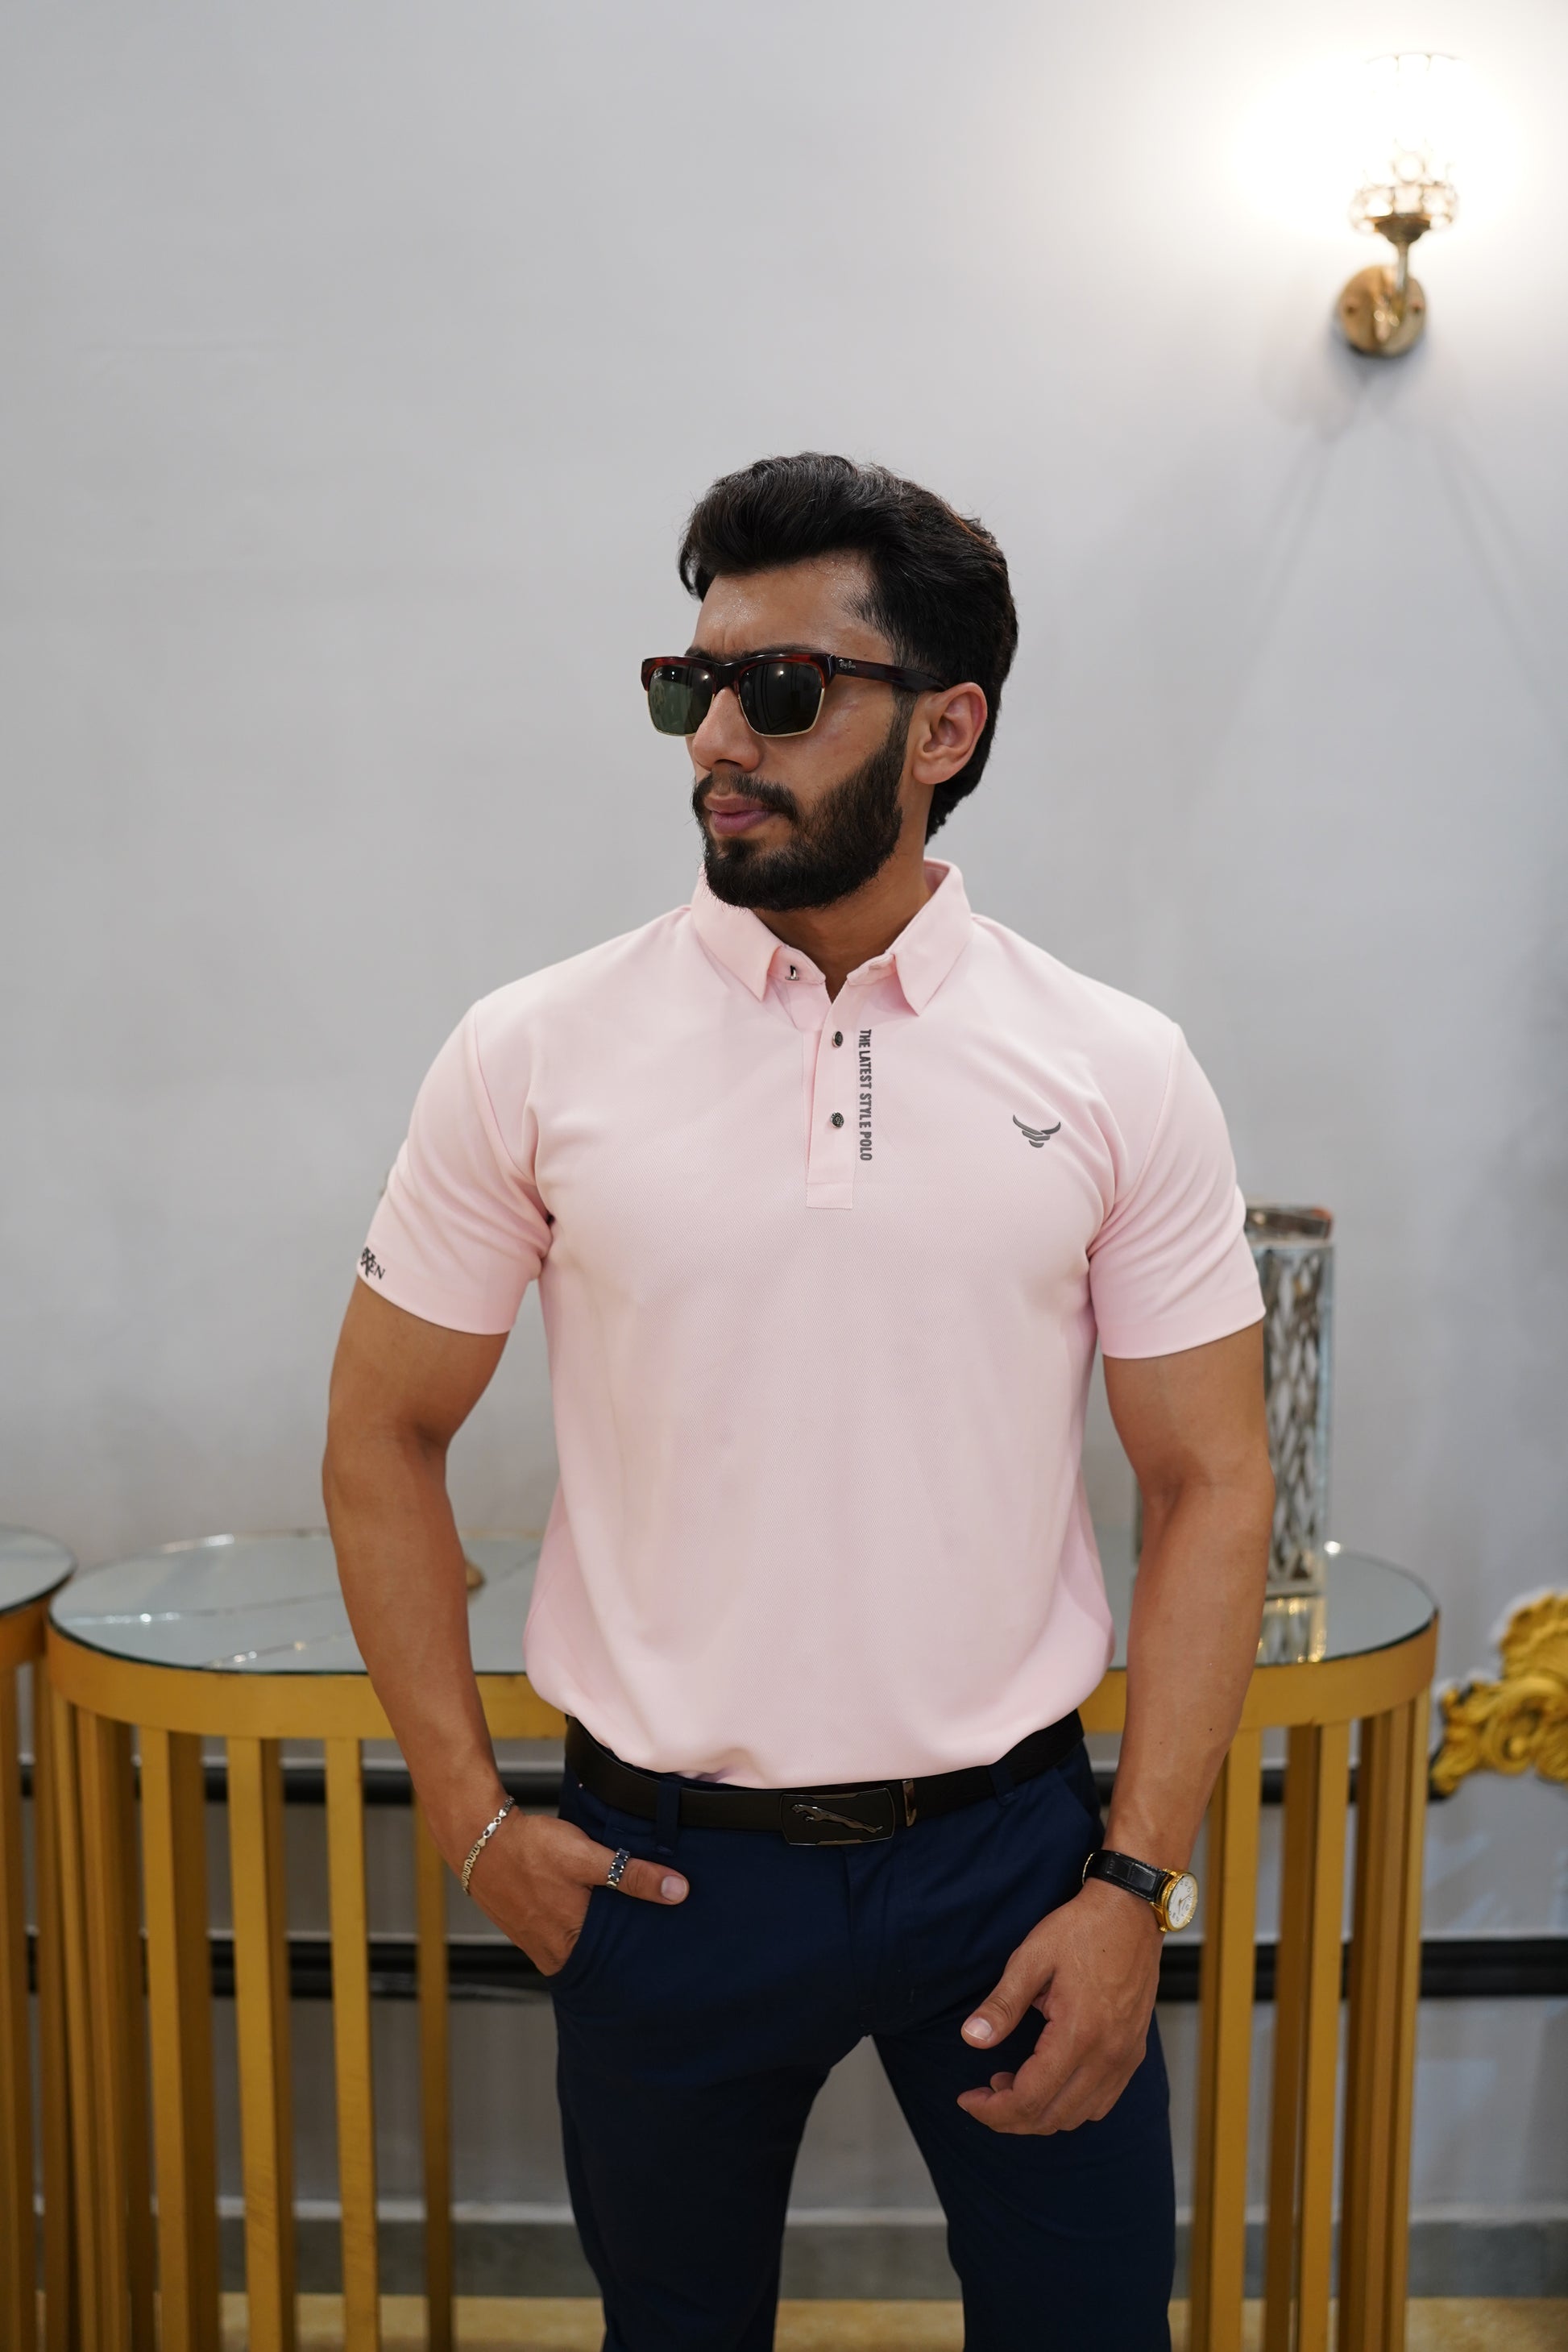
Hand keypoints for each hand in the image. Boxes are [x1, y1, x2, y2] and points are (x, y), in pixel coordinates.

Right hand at [465, 1810, 686, 1975]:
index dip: (642, 1955)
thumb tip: (676, 1891)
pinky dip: (579, 1928)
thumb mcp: (587, 1857)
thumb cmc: (530, 1849)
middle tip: (651, 1933)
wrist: (480, 1838)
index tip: (664, 1948)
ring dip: (600, 1937)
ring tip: (624, 1920)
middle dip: (623, 1947)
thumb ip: (632, 1876)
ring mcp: (538, 1945)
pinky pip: (563, 1938)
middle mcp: (553, 1953)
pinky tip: (588, 1910)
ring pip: (581, 1949)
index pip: (618, 1964)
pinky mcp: (528, 1931)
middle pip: (601, 1959)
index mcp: (571, 1944)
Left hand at [957, 1877, 1161, 2133]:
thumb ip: (1002, 2004)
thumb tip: (971, 2038)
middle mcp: (1107, 2055)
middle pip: (1052, 2117)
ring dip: (1040, 2114)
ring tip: (1011, 2084)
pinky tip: (1048, 2080)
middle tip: (983, 2095)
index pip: (1030, 2099)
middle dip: (1010, 2118)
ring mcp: (1124, 2057)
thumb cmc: (1082, 1929)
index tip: (968, 2099)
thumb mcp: (1031, 1958)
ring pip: (1078, 2116)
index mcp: (1079, 2033)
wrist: (1131, 1912)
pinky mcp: (1133, 2053)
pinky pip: (1101, 2102)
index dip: (993, 2110)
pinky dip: (1069, 2105)